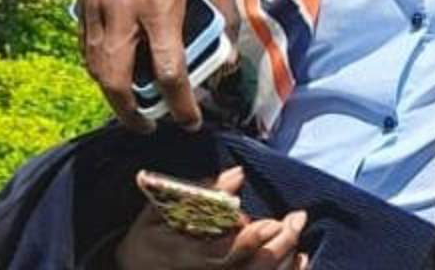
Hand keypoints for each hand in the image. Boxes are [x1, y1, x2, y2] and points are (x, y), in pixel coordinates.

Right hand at [81, 0, 239, 131]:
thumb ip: (224, 11)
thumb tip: (229, 51)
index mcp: (159, 9)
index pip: (169, 73)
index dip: (181, 105)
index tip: (191, 121)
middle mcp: (123, 14)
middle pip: (118, 83)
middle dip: (132, 115)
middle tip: (149, 127)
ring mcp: (98, 7)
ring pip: (96, 67)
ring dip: (111, 94)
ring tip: (130, 106)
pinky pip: (86, 44)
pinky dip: (97, 66)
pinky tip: (112, 69)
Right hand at [116, 169, 308, 269]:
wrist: (134, 268)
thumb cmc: (148, 237)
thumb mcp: (161, 210)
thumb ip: (199, 192)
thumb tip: (238, 175)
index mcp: (184, 258)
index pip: (223, 255)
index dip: (250, 241)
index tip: (272, 222)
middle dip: (278, 246)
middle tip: (295, 219)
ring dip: (285, 259)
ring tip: (296, 232)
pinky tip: (300, 257)